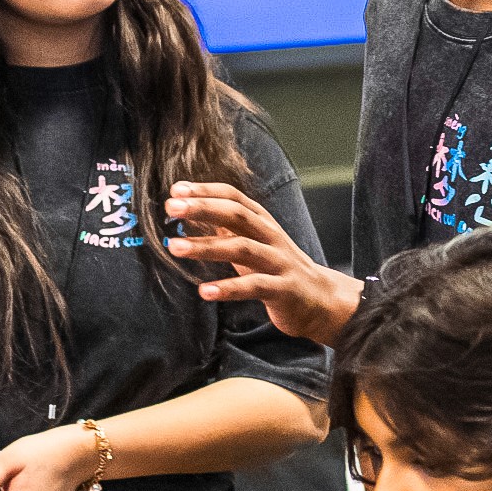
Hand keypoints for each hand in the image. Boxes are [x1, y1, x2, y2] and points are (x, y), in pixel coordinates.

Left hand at [164, 182, 361, 346]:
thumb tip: (190, 212)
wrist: (320, 300)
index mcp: (263, 222)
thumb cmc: (278, 270)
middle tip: (171, 208)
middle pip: (237, 214)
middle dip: (203, 208)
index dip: (206, 191)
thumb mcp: (254, 243)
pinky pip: (254, 286)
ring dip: (207, 246)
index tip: (176, 190)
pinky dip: (228, 288)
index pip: (234, 197)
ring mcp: (279, 262)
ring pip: (242, 248)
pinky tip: (204, 291)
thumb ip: (227, 228)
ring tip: (175, 248)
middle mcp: (271, 236)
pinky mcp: (283, 290)